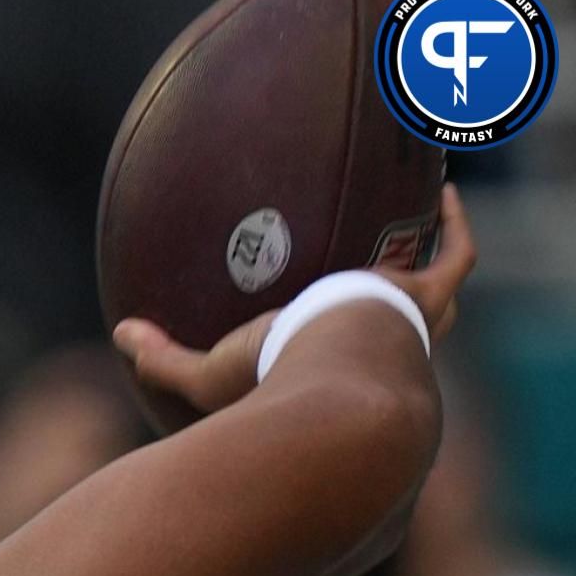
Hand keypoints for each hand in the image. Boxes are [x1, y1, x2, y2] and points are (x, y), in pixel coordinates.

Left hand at [113, 183, 477, 416]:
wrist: (334, 384)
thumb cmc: (273, 384)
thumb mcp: (208, 374)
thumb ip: (161, 359)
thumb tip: (119, 334)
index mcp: (330, 373)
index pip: (333, 362)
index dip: (324, 346)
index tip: (309, 322)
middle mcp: (378, 355)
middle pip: (397, 332)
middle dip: (393, 307)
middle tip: (378, 274)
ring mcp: (411, 324)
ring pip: (433, 291)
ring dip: (426, 263)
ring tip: (415, 229)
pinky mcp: (428, 297)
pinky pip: (456, 257)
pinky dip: (454, 227)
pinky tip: (445, 191)